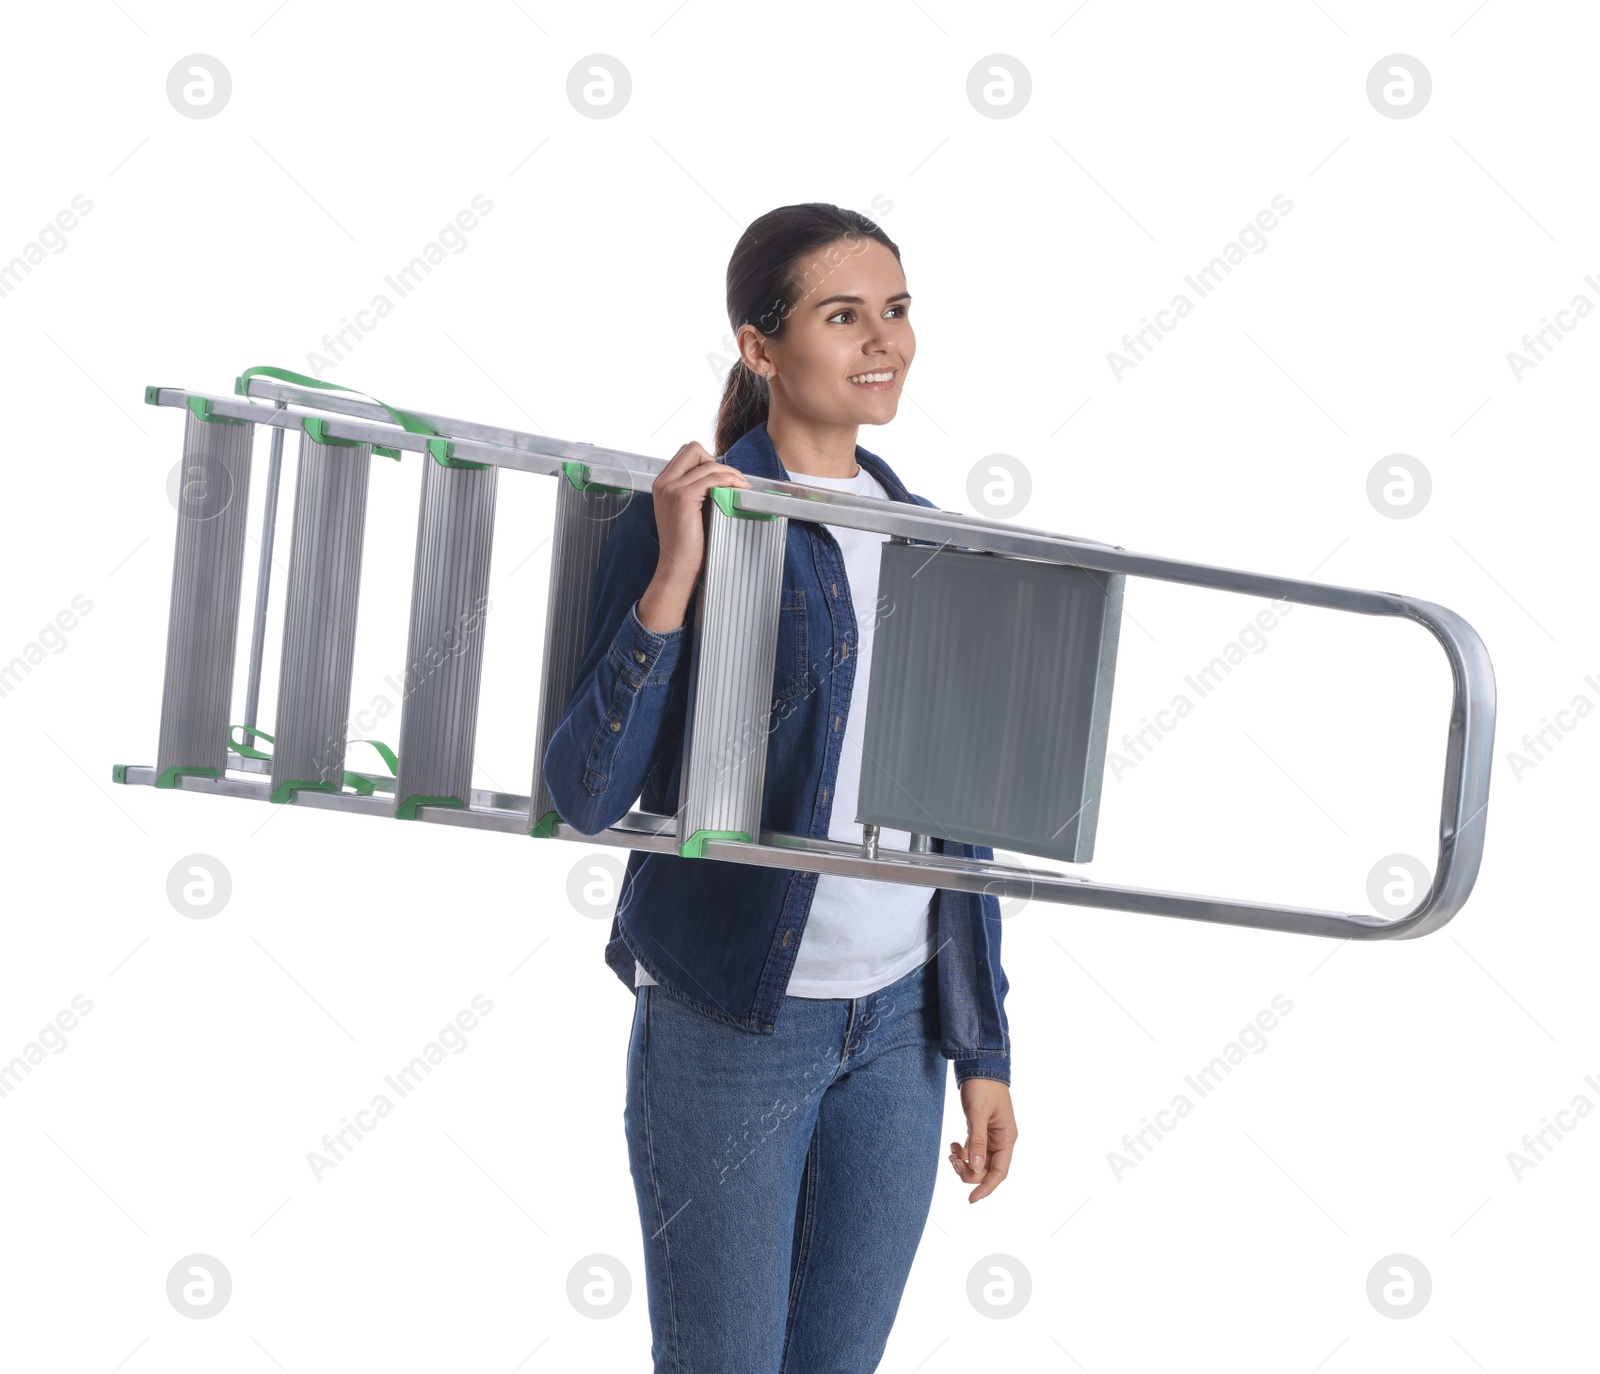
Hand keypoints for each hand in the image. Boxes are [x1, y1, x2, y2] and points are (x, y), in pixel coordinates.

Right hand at [650, 440, 751, 590]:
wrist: (678, 567)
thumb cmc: (686, 544)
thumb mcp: (687, 511)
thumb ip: (696, 490)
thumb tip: (721, 476)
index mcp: (662, 483)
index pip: (687, 453)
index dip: (708, 461)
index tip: (723, 478)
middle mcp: (663, 482)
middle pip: (694, 449)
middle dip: (717, 461)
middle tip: (733, 481)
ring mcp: (671, 488)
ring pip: (708, 463)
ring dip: (730, 473)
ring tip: (742, 487)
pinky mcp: (682, 497)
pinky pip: (713, 478)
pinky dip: (730, 480)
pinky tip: (739, 490)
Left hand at [949, 1077, 1015, 1202]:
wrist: (979, 1064)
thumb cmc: (982, 1087)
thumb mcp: (977, 1114)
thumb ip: (977, 1141)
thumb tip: (975, 1169)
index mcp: (1007, 1138)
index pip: (999, 1172)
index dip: (986, 1188)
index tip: (970, 1200)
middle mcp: (1002, 1140)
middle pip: (987, 1170)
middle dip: (969, 1172)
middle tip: (952, 1161)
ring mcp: (992, 1135)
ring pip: (978, 1162)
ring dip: (964, 1163)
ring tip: (951, 1152)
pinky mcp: (981, 1130)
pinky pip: (973, 1151)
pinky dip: (962, 1152)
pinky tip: (952, 1145)